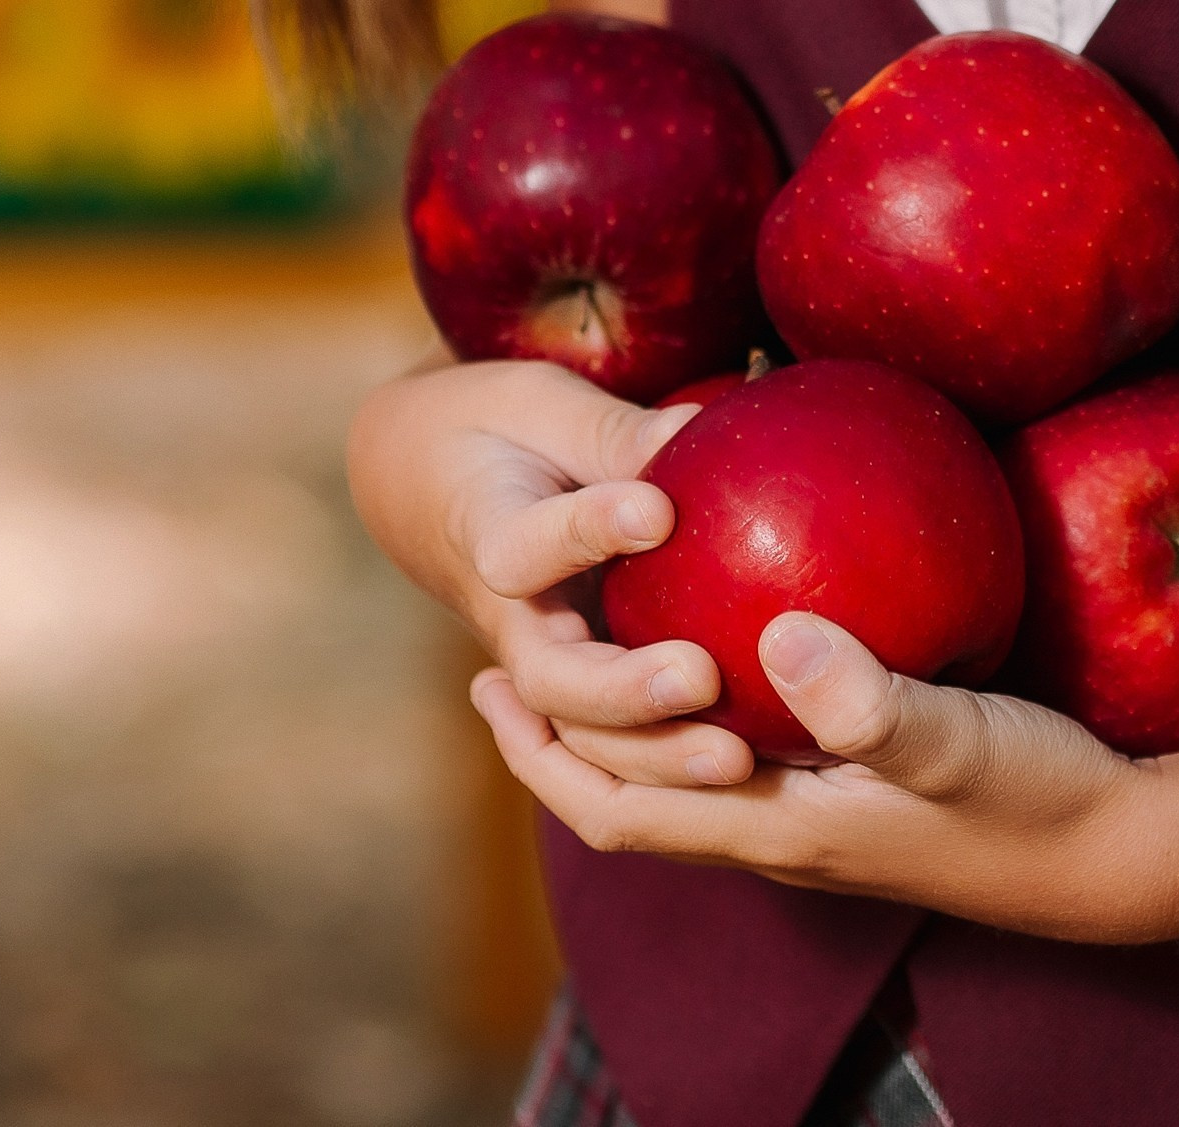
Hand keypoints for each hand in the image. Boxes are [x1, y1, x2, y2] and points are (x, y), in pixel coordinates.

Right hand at [345, 357, 755, 786]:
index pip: (525, 548)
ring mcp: (542, 664)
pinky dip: (669, 772)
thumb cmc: (498, 427)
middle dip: (627, 691)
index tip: (658, 509)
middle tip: (704, 676)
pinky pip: (613, 747)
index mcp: (489, 533)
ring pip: (582, 737)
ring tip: (737, 756)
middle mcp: (512, 620)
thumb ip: (611, 432)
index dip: (588, 531)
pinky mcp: (578, 690)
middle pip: (553, 682)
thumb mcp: (540, 404)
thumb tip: (698, 430)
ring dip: (657, 755)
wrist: (430, 482)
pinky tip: (749, 775)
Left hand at [474, 611, 1178, 943]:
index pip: (625, 804)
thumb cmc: (1035, 798)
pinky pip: (744, 756)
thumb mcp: (957, 741)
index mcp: (781, 826)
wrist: (1113, 850)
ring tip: (587, 647)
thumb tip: (778, 639)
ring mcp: (819, 818)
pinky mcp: (857, 792)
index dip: (547, 752)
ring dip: (618, 731)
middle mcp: (783, 832)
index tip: (490, 676)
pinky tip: (722, 644)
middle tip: (501, 660)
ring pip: (681, 786)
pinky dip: (697, 713)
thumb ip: (872, 699)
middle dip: (556, 743)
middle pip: (632, 806)